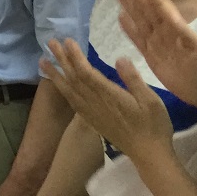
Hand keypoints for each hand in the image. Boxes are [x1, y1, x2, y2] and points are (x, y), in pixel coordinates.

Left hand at [44, 37, 172, 160]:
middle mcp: (95, 103)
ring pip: (69, 89)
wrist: (148, 154)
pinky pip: (72, 101)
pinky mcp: (91, 119)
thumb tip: (119, 58)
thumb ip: (134, 79)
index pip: (86, 72)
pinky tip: (58, 84)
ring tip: (43, 60)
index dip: (75, 56)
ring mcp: (91, 112)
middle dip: (61, 59)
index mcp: (109, 95)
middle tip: (50, 42)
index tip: (67, 41)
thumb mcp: (151, 100)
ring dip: (56, 74)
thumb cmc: (153, 125)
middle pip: (73, 78)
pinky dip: (63, 89)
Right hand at [117, 0, 196, 112]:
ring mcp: (156, 43)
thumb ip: (186, 35)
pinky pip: (137, 39)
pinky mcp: (149, 55)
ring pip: (141, 22)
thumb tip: (172, 18)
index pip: (162, 8)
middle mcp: (165, 33)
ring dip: (131, 7)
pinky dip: (129, 29)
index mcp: (177, 29)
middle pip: (148, 11)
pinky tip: (121, 17)